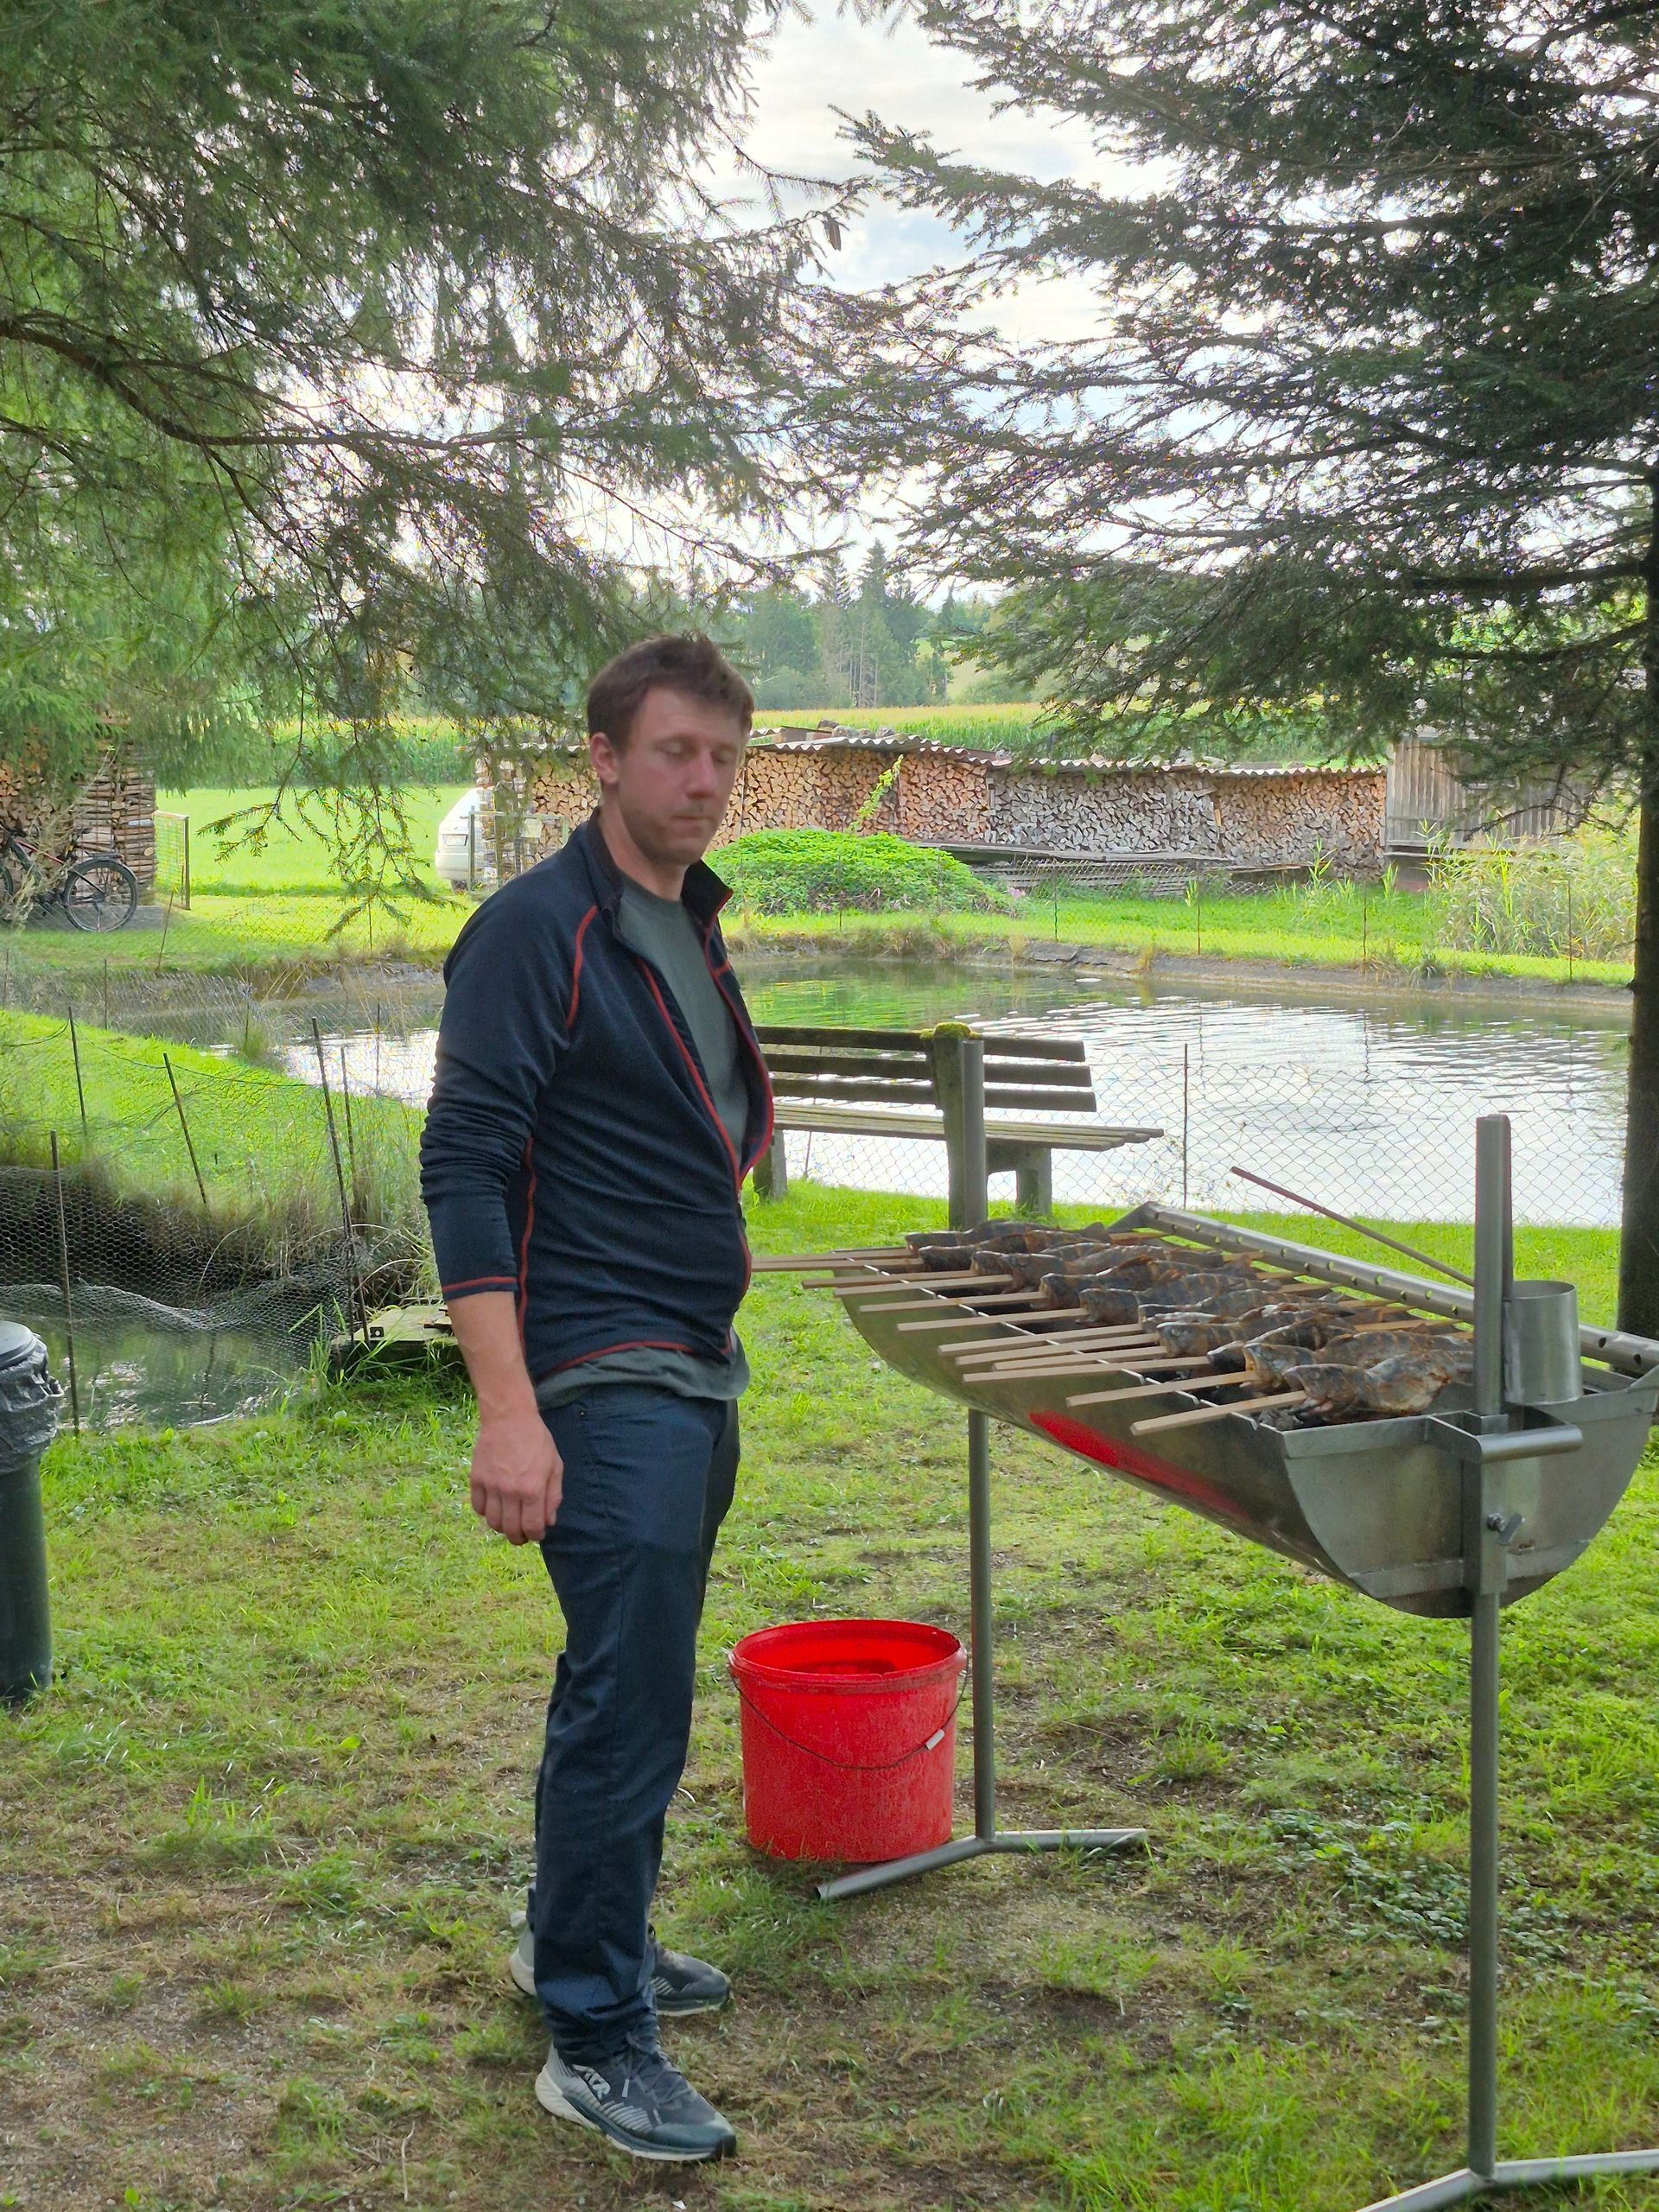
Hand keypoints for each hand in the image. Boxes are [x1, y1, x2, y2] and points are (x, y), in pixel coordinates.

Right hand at [470, 1407, 562, 1543]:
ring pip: (492, 1523)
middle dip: (519, 1537)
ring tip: (509, 1521)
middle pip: (510, 1530)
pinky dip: (486, 1512)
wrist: (509, 1418)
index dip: (535, 1536)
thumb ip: (553, 1496)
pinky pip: (478, 1508)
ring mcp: (491, 1486)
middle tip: (522, 1534)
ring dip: (502, 1527)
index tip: (537, 1534)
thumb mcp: (555, 1466)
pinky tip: (495, 1506)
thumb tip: (548, 1522)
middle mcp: (510, 1492)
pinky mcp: (476, 1479)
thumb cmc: (536, 1440)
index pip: (532, 1528)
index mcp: (532, 1489)